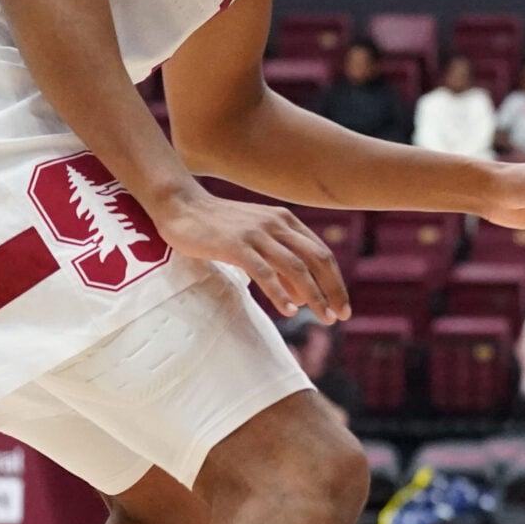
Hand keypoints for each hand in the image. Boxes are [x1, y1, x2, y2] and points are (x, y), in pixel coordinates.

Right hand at [155, 191, 347, 320]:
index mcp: (286, 221)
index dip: (336, 281)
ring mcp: (257, 234)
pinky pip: (265, 272)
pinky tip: (290, 311)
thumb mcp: (258, 237)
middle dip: (333, 290)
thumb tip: (303, 295)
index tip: (342, 306)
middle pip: (317, 260)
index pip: (322, 254)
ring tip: (323, 318)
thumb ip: (281, 260)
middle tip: (340, 316)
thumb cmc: (219, 225)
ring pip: (296, 268)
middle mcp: (277, 224)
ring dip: (314, 296)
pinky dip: (280, 293)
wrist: (181, 205)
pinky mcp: (236, 245)